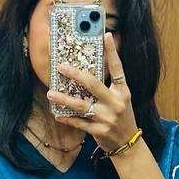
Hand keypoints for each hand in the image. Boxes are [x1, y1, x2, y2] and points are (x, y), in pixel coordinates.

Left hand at [46, 33, 138, 153]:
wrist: (128, 143)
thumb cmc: (121, 116)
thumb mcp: (121, 99)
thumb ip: (108, 86)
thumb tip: (88, 71)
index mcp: (122, 91)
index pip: (117, 68)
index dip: (112, 52)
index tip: (106, 35)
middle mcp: (115, 103)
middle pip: (93, 85)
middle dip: (76, 75)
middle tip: (61, 67)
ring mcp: (107, 118)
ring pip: (82, 106)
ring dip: (64, 99)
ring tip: (50, 93)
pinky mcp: (99, 131)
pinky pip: (80, 123)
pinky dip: (68, 119)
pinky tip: (57, 114)